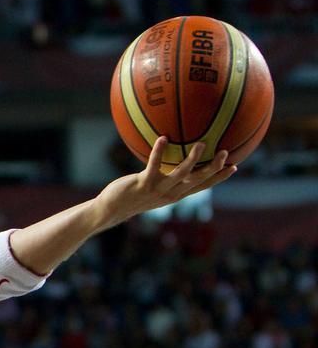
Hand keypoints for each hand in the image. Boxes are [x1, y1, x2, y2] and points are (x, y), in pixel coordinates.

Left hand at [94, 137, 235, 227]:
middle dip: (213, 168)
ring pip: (181, 174)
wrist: (113, 209)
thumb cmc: (133, 195)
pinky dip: (159, 152)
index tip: (235, 166)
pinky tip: (163, 138)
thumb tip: (173, 157)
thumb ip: (166, 176)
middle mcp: (170, 193)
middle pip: (197, 180)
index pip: (202, 185)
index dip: (219, 177)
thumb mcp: (154, 187)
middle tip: (225, 152)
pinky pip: (153, 165)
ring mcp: (158, 189)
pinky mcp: (143, 184)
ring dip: (192, 160)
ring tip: (201, 144)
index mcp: (176, 194)